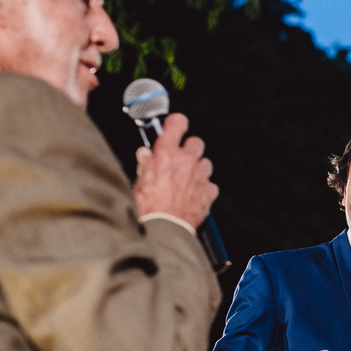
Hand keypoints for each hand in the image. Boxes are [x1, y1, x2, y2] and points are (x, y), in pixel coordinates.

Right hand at [133, 113, 217, 229]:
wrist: (165, 228)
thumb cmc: (149, 205)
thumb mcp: (140, 179)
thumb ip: (145, 163)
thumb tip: (146, 153)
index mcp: (167, 153)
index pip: (178, 122)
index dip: (177, 123)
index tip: (176, 127)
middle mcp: (187, 160)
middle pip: (196, 142)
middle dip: (189, 149)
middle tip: (180, 160)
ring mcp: (200, 175)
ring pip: (205, 164)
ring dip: (197, 170)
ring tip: (186, 182)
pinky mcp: (209, 191)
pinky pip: (210, 184)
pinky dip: (203, 188)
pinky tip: (193, 196)